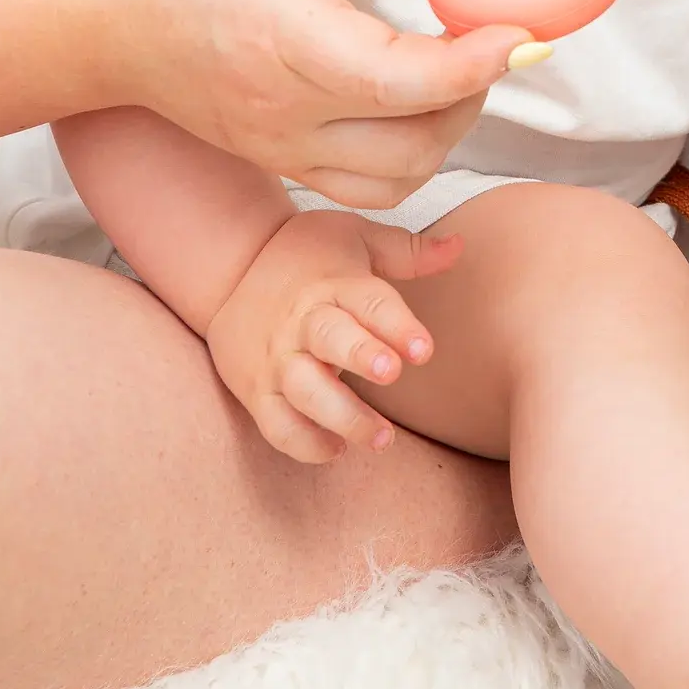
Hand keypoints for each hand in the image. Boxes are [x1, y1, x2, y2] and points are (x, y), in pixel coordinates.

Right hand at [89, 0, 533, 205]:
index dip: (478, 63)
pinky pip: (365, 187)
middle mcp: (282, 111)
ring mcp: (277, 147)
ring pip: (398, 180)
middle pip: (416, 142)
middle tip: (493, 32)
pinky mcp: (275, 160)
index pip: (404, 81)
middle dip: (476, 93)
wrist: (93, 5)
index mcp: (286, 40)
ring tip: (457, 65)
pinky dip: (410, 154)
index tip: (527, 31)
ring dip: (448, 132)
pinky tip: (417, 97)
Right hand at [206, 208, 454, 462]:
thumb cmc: (306, 257)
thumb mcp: (355, 238)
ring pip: (305, 390)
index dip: (397, 325)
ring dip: (342, 416)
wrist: (229, 269)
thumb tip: (459, 247)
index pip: (369, 301)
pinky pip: (276, 425)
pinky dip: (304, 443)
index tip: (425, 349)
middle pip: (329, 338)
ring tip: (382, 439)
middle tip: (390, 371)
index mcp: (333, 284)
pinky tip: (337, 449)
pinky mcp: (257, 390)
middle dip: (359, 355)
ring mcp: (277, 359)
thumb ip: (408, 252)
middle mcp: (303, 321)